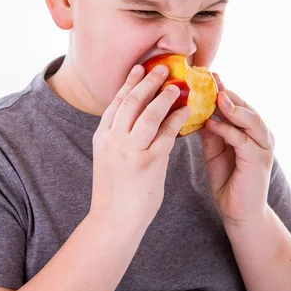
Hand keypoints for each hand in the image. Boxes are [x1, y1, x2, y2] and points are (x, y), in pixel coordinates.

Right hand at [89, 64, 189, 233]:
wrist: (113, 222)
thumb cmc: (114, 191)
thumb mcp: (109, 157)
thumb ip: (121, 136)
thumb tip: (141, 116)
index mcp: (103, 136)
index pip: (117, 102)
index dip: (129, 82)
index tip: (139, 67)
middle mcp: (114, 140)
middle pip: (132, 102)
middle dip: (147, 82)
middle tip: (161, 69)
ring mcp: (130, 151)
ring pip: (149, 113)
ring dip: (165, 97)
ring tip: (177, 87)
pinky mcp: (149, 163)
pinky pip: (167, 134)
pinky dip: (177, 119)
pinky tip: (187, 111)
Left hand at [199, 73, 274, 225]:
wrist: (239, 213)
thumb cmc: (227, 179)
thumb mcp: (214, 149)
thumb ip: (210, 130)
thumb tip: (196, 108)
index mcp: (251, 129)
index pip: (237, 103)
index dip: (222, 89)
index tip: (206, 75)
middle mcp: (261, 134)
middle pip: (245, 107)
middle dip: (227, 92)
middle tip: (209, 79)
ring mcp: (263, 147)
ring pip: (250, 119)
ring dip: (232, 107)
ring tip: (216, 95)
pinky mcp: (258, 161)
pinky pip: (242, 140)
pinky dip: (227, 130)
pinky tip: (211, 124)